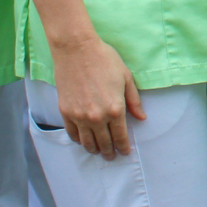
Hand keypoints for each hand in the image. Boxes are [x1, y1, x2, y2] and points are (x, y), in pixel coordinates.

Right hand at [52, 38, 145, 158]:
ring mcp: (80, 116)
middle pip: (104, 143)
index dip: (123, 147)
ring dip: (94, 149)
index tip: (125, 152)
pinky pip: (72, 133)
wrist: (77, 50)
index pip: (121, 136)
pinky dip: (78, 140)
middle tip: (111, 156)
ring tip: (98, 151)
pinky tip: (82, 140)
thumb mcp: (126, 78)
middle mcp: (97, 117)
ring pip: (87, 142)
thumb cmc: (104, 60)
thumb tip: (141, 118)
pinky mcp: (66, 112)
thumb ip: (133, 101)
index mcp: (115, 109)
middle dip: (109, 152)